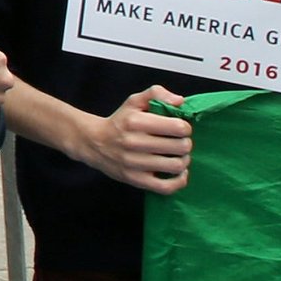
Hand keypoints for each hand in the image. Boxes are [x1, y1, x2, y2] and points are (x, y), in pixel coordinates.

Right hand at [70, 85, 191, 193]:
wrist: (94, 143)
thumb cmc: (120, 121)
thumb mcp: (134, 101)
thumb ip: (156, 93)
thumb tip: (180, 101)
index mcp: (136, 121)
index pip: (177, 127)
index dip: (185, 127)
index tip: (180, 128)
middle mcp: (134, 142)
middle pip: (180, 147)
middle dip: (186, 143)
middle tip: (180, 142)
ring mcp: (134, 164)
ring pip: (176, 166)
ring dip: (184, 160)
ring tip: (178, 155)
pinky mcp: (136, 180)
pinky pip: (166, 187)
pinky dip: (179, 181)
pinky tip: (179, 172)